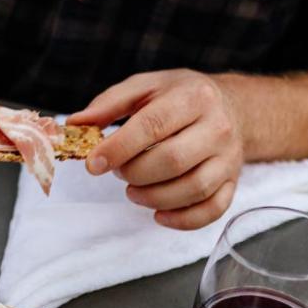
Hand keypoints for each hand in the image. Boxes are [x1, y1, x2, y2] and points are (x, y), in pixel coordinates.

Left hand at [68, 69, 244, 229]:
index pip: (153, 126)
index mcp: (193, 97)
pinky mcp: (233, 182)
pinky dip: (182, 220)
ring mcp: (228, 157)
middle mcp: (217, 127)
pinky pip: (212, 210)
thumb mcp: (145, 88)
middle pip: (172, 161)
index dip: (119, 148)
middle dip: (134, 173)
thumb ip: (109, 104)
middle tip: (118, 172)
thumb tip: (75, 124)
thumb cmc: (179, 98)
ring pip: (193, 188)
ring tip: (133, 191)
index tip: (93, 164)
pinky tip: (158, 214)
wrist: (231, 107)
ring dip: (153, 198)